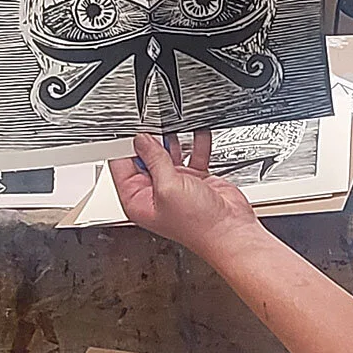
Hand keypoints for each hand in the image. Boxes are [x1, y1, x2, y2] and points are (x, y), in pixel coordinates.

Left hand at [108, 132, 262, 259]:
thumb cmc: (198, 225)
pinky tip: (197, 132)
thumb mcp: (168, 187)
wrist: (230, 230)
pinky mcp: (196, 179)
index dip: (124, 147)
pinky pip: (193, 155)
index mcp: (138, 199)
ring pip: (170, 154)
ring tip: (174, 123)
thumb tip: (142, 141)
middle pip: (146, 158)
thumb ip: (154, 160)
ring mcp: (176, 184)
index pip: (123, 167)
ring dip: (174, 140)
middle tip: (154, 122)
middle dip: (151, 141)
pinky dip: (196, 143)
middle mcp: (155, 192)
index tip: (129, 129)